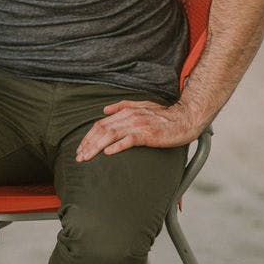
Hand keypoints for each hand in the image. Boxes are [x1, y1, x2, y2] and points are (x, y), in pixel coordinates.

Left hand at [75, 100, 200, 160]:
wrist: (185, 118)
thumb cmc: (165, 115)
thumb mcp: (142, 106)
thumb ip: (123, 106)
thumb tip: (104, 110)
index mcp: (127, 111)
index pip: (101, 124)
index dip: (88, 136)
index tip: (80, 148)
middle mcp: (130, 117)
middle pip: (102, 129)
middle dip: (88, 144)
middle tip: (78, 157)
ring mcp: (138, 125)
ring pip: (111, 135)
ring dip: (96, 147)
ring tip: (86, 157)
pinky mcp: (148, 134)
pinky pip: (129, 140)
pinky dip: (117, 146)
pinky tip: (108, 152)